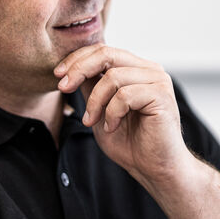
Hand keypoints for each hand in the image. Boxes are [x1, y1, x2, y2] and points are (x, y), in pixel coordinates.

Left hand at [54, 44, 196, 190]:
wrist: (153, 168)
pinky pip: (125, 95)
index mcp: (135, 69)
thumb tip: (71, 70)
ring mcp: (158, 80)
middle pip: (107, 54)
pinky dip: (112, 112)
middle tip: (63, 87)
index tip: (58, 75)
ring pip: (113, 76)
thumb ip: (91, 88)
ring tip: (92, 121)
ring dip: (95, 101)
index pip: (103, 50)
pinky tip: (112, 127)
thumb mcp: (99, 110)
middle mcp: (149, 69)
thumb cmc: (130, 142)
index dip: (77, 59)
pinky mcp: (161, 95)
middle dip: (79, 69)